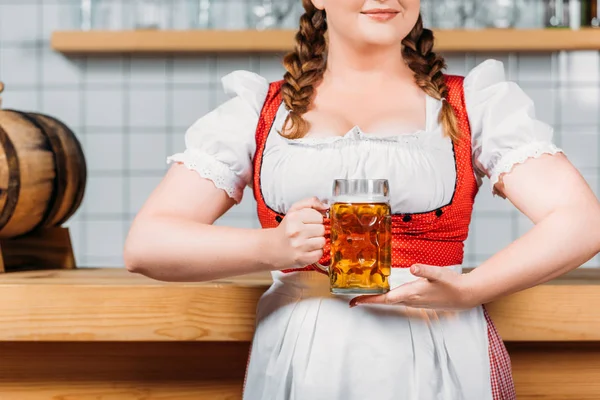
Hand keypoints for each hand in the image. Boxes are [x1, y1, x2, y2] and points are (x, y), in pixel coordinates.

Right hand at [269, 197, 327, 269]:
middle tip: (307, 233)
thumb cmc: (286, 229)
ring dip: (317, 242)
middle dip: (317, 231)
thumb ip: (311, 202)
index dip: (316, 220)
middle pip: (322, 229)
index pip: (319, 217)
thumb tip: (326, 206)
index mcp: (294, 217)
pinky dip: (316, 252)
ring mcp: (299, 246)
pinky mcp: (301, 258)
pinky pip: (319, 253)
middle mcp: (296, 231)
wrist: (272, 248)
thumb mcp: (294, 210)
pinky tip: (307, 250)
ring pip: (322, 241)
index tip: (309, 223)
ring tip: (308, 242)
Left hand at [349, 265, 478, 310]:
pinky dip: (387, 298)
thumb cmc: (452, 284)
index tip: (355, 301)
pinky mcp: (417, 301)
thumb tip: (412, 267)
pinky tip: (384, 293)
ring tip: (362, 296)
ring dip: (376, 300)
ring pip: (390, 302)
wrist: (465, 296)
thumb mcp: (439, 274)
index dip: (369, 299)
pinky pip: (397, 300)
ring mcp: (413, 302)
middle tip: (352, 301)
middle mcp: (410, 300)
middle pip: (384, 302)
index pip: (385, 298)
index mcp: (411, 293)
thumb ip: (425, 270)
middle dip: (368, 301)